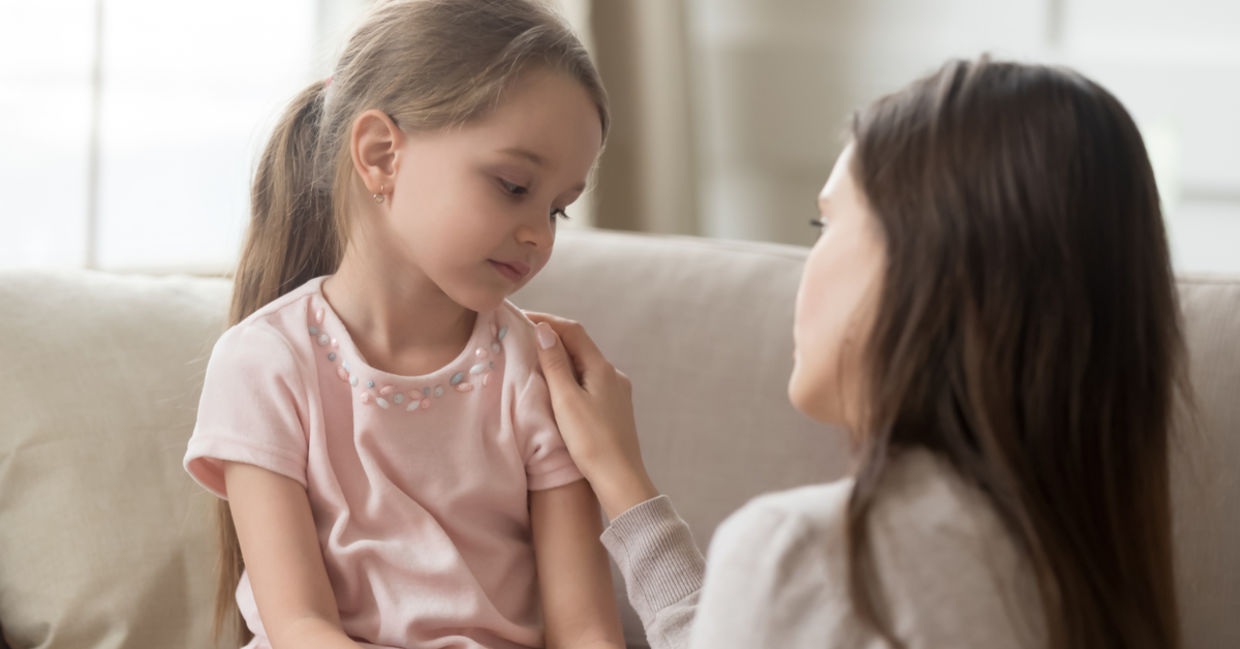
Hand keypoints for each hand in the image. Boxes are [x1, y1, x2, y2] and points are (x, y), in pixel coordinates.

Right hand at [526, 311, 659, 519]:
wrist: (620, 478)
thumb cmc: (591, 441)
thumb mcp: (566, 400)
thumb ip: (555, 364)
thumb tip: (544, 330)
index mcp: (602, 368)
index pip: (573, 331)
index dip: (547, 321)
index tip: (522, 318)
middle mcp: (613, 375)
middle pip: (580, 345)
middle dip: (553, 337)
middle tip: (523, 336)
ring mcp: (616, 392)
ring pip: (584, 364)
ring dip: (561, 357)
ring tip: (535, 359)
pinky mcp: (614, 408)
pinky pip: (589, 381)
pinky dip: (571, 376)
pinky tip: (558, 387)